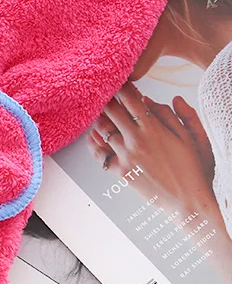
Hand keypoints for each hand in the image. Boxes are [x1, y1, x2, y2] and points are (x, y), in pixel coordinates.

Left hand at [87, 83, 213, 214]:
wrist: (188, 200)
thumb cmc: (191, 167)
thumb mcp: (188, 137)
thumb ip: (169, 114)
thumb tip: (147, 99)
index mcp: (153, 129)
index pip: (130, 99)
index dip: (122, 87)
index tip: (119, 82)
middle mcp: (135, 140)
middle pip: (110, 110)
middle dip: (106, 98)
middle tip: (103, 93)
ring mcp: (125, 156)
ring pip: (100, 128)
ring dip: (98, 117)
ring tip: (97, 111)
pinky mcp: (119, 171)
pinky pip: (98, 153)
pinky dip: (93, 141)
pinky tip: (92, 135)